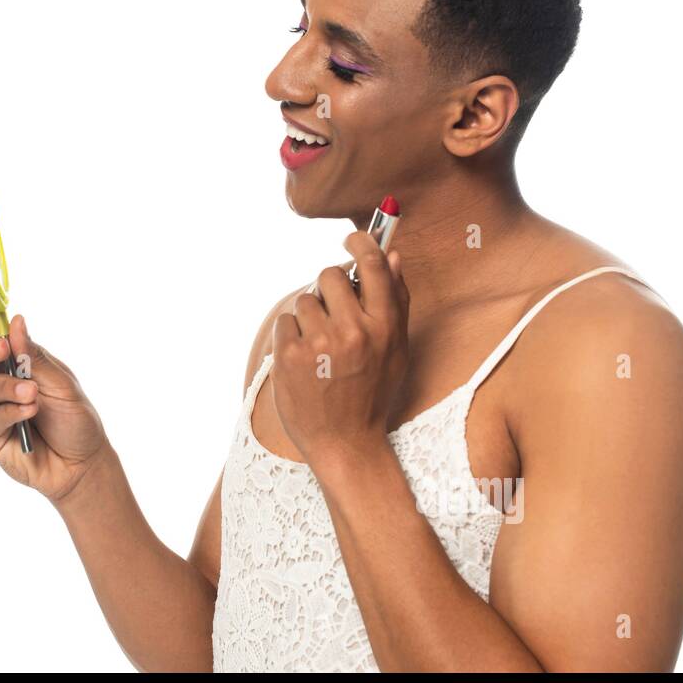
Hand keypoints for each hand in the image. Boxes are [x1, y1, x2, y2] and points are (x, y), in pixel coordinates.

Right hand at [0, 310, 110, 505]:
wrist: (83, 464)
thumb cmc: (76, 421)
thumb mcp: (63, 384)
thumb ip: (36, 358)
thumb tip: (16, 323)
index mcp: (24, 368)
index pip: (0, 343)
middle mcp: (6, 386)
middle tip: (2, 349)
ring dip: (8, 388)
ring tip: (32, 394)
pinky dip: (8, 413)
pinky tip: (27, 413)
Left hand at [269, 231, 410, 472]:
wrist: (345, 443)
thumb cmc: (373, 393)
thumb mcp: (397, 350)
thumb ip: (396, 301)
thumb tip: (391, 255)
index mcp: (385, 327)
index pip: (372, 265)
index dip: (360, 243)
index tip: (351, 240)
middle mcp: (354, 331)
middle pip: (329, 276)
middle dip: (328, 288)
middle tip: (332, 314)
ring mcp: (319, 343)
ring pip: (304, 300)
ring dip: (309, 317)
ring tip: (320, 349)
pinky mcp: (290, 356)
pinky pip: (284, 321)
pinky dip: (291, 336)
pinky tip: (304, 361)